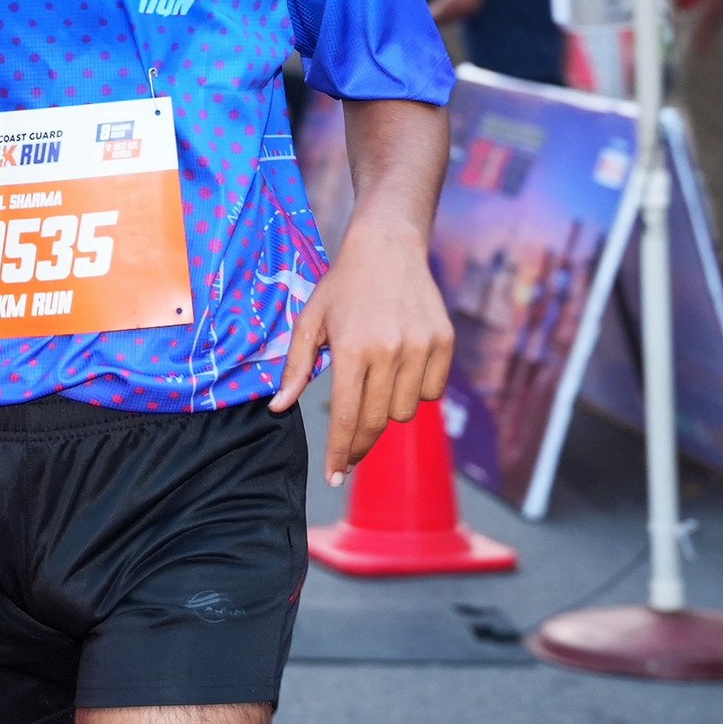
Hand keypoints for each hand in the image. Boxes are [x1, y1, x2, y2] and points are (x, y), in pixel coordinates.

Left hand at [267, 224, 454, 483]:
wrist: (387, 248)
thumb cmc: (342, 287)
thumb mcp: (309, 321)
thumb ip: (295, 368)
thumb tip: (278, 408)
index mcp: (352, 348)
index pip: (347, 416)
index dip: (340, 452)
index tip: (334, 476)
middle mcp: (390, 350)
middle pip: (377, 422)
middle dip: (361, 444)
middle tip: (350, 454)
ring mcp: (421, 346)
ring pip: (406, 411)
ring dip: (389, 410)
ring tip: (375, 384)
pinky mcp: (444, 342)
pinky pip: (432, 392)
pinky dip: (416, 392)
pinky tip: (402, 370)